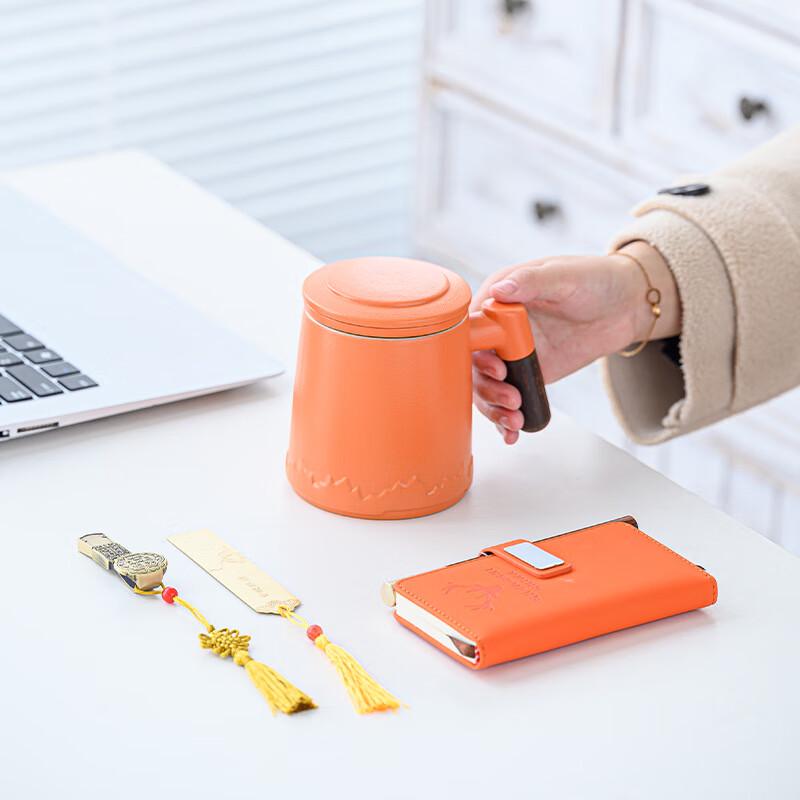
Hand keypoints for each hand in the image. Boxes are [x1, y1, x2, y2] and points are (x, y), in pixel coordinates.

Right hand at [471, 242, 680, 443]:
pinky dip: (505, 418)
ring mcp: (512, 353)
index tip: (495, 366)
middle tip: (511, 397)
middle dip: (486, 387)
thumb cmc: (596, 280)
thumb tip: (500, 289)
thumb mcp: (565, 277)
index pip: (471, 328)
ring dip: (494, 407)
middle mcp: (500, 328)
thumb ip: (531, 282)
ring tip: (514, 418)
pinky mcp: (527, 373)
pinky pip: (507, 398)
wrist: (626, 306)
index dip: (474, 351)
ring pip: (487, 386)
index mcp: (499, 299)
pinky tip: (511, 432)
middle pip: (474, 364)